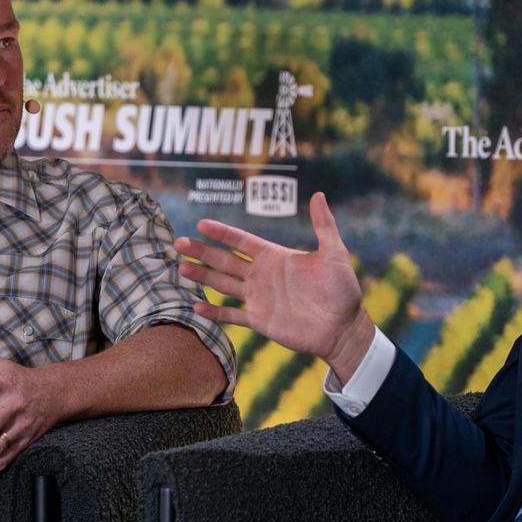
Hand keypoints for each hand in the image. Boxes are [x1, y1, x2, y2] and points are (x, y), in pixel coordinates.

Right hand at [173, 192, 373, 381]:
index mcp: (275, 257)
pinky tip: (196, 306)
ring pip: (223, 283)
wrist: (343, 327)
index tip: (201, 224)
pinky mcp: (260, 320)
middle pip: (224, 260)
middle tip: (178, 243)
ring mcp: (258, 298)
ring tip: (182, 268)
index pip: (241, 241)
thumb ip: (323, 225)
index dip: (222, 233)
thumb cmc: (342, 290)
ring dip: (202, 276)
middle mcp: (262, 275)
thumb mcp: (334, 253)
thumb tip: (318, 194)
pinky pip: (232, 315)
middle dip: (202, 251)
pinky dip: (214, 311)